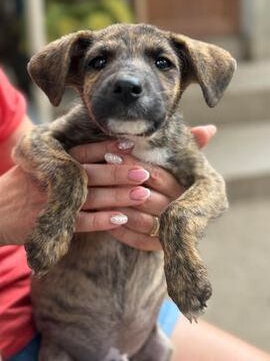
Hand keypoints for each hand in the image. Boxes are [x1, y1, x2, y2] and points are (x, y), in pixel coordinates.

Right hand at [0, 125, 215, 245]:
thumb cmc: (24, 185)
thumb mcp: (38, 164)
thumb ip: (66, 158)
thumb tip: (104, 150)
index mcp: (53, 161)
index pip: (84, 152)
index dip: (108, 148)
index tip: (131, 145)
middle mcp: (55, 179)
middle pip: (93, 173)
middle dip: (120, 172)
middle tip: (146, 172)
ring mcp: (54, 202)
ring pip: (92, 198)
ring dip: (119, 196)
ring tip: (143, 194)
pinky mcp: (53, 224)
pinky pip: (82, 222)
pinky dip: (102, 220)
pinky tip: (122, 218)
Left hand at [70, 125, 216, 250]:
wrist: (176, 220)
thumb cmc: (170, 183)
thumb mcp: (179, 164)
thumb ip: (190, 147)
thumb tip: (211, 128)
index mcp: (182, 189)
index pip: (156, 175)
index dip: (133, 163)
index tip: (110, 152)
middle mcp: (177, 210)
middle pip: (145, 198)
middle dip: (119, 184)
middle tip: (96, 172)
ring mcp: (168, 230)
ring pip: (141, 220)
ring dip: (117, 209)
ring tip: (95, 196)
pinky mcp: (159, 247)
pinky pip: (139, 242)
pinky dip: (121, 232)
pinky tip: (104, 220)